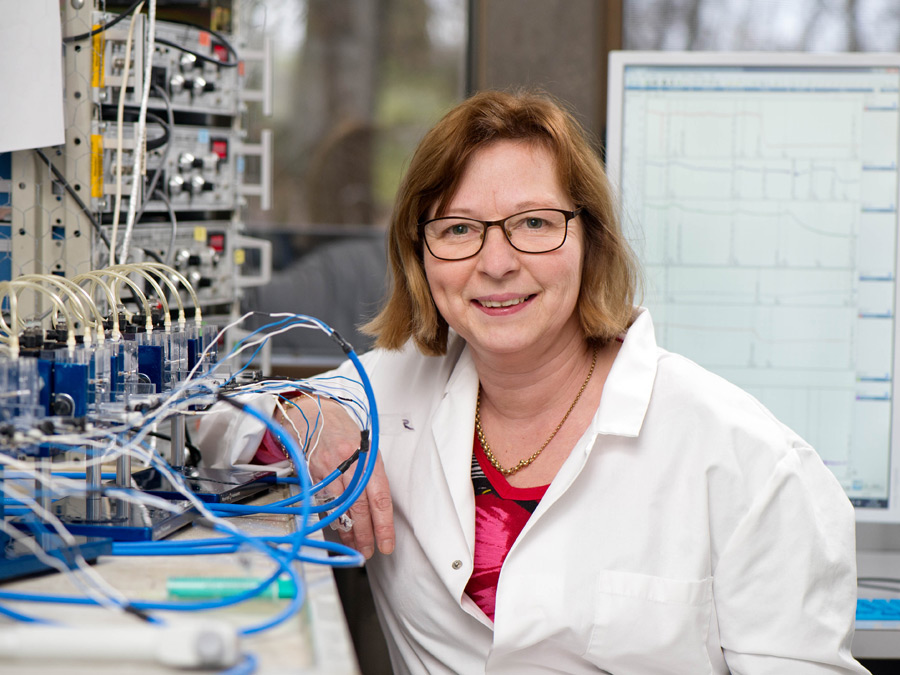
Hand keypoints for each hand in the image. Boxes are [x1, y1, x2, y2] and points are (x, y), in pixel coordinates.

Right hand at [280, 397, 393, 559]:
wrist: (313, 414)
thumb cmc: (343, 430)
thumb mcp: (366, 446)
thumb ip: (372, 473)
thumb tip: (378, 506)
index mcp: (369, 456)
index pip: (380, 496)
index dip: (384, 523)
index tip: (387, 542)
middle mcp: (350, 463)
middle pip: (360, 506)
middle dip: (366, 534)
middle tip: (371, 550)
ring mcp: (329, 468)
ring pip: (341, 507)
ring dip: (349, 531)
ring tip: (356, 546)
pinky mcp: (312, 473)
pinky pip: (324, 501)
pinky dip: (332, 518)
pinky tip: (338, 529)